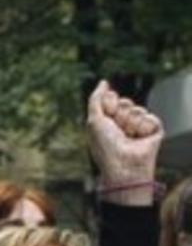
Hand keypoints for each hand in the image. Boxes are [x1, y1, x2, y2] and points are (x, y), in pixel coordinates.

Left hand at [85, 80, 162, 196]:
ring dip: (131, 121)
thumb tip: (103, 82)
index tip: (107, 114)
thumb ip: (96, 99)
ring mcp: (138, 127)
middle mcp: (123, 124)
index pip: (112, 99)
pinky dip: (144, 126)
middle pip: (126, 102)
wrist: (122, 164)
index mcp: (107, 121)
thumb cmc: (104, 146)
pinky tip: (140, 137)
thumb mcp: (93, 120)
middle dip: (120, 112)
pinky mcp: (153, 131)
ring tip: (128, 135)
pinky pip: (151, 118)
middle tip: (117, 128)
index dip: (109, 103)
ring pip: (139, 109)